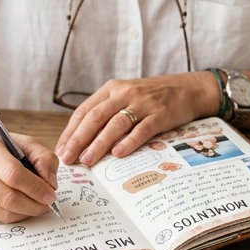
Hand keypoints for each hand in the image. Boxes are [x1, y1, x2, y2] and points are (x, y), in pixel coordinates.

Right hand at [0, 121, 58, 223]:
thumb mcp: (20, 141)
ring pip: (2, 212)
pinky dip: (13, 215)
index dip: (35, 188)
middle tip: (47, 204)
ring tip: (36, 205)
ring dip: (25, 213)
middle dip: (34, 205)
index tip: (50, 194)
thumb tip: (51, 184)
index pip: (14, 174)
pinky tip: (20, 206)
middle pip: (8, 197)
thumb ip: (43, 158)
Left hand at [55, 72, 218, 166]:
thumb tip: (82, 141)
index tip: (61, 150)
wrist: (187, 88)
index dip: (71, 131)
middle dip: (79, 139)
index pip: (84, 111)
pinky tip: (118, 154)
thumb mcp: (125, 97)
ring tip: (87, 160)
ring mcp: (142, 103)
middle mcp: (123, 94)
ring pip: (115, 124)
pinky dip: (129, 142)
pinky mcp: (160, 114)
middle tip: (67, 159)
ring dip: (99, 144)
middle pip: (95, 117)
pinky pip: (142, 129)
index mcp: (111, 89)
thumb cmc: (152, 97)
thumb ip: (106, 113)